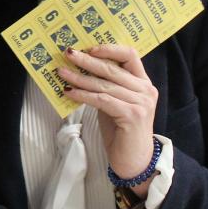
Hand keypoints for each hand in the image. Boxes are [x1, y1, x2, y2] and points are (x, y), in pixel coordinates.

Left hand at [57, 46, 157, 182]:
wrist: (133, 160)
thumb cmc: (121, 131)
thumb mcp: (115, 102)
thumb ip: (107, 86)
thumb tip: (81, 69)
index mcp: (143, 83)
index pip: (130, 55)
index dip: (109, 48)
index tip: (88, 47)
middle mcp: (145, 90)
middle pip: (112, 68)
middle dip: (87, 60)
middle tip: (68, 53)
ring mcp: (140, 103)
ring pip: (104, 84)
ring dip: (79, 78)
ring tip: (61, 73)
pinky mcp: (131, 115)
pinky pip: (102, 100)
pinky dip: (83, 95)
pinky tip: (69, 92)